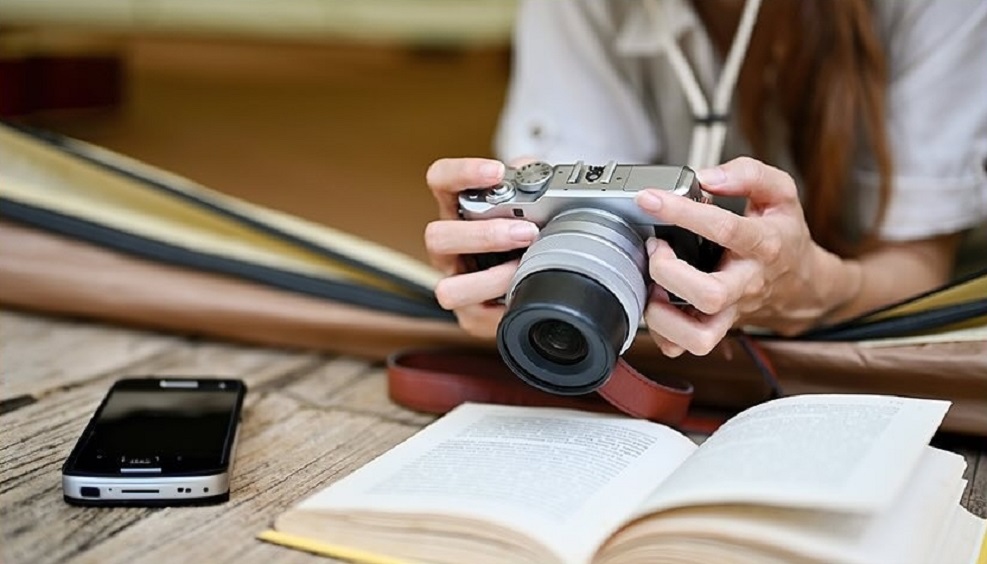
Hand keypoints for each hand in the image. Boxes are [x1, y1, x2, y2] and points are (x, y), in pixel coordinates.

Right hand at [423, 158, 538, 337]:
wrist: (536, 282)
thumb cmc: (527, 239)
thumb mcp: (531, 205)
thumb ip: (529, 182)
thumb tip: (530, 168)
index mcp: (458, 211)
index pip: (441, 181)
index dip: (461, 173)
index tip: (496, 172)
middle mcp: (449, 248)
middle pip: (436, 237)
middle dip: (483, 235)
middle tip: (525, 232)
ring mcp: (455, 282)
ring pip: (447, 288)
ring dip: (490, 280)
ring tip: (523, 270)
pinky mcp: (470, 315)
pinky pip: (477, 317)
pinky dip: (504, 307)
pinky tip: (524, 294)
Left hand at [635, 157, 855, 356]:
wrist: (801, 283)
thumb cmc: (783, 235)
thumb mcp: (779, 193)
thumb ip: (748, 174)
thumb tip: (708, 177)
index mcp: (764, 245)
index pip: (724, 228)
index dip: (681, 212)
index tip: (650, 199)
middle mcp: (746, 283)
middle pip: (710, 295)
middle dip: (669, 270)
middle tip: (655, 248)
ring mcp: (731, 311)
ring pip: (698, 335)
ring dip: (662, 312)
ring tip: (652, 283)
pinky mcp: (715, 329)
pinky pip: (684, 347)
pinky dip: (663, 332)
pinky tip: (658, 305)